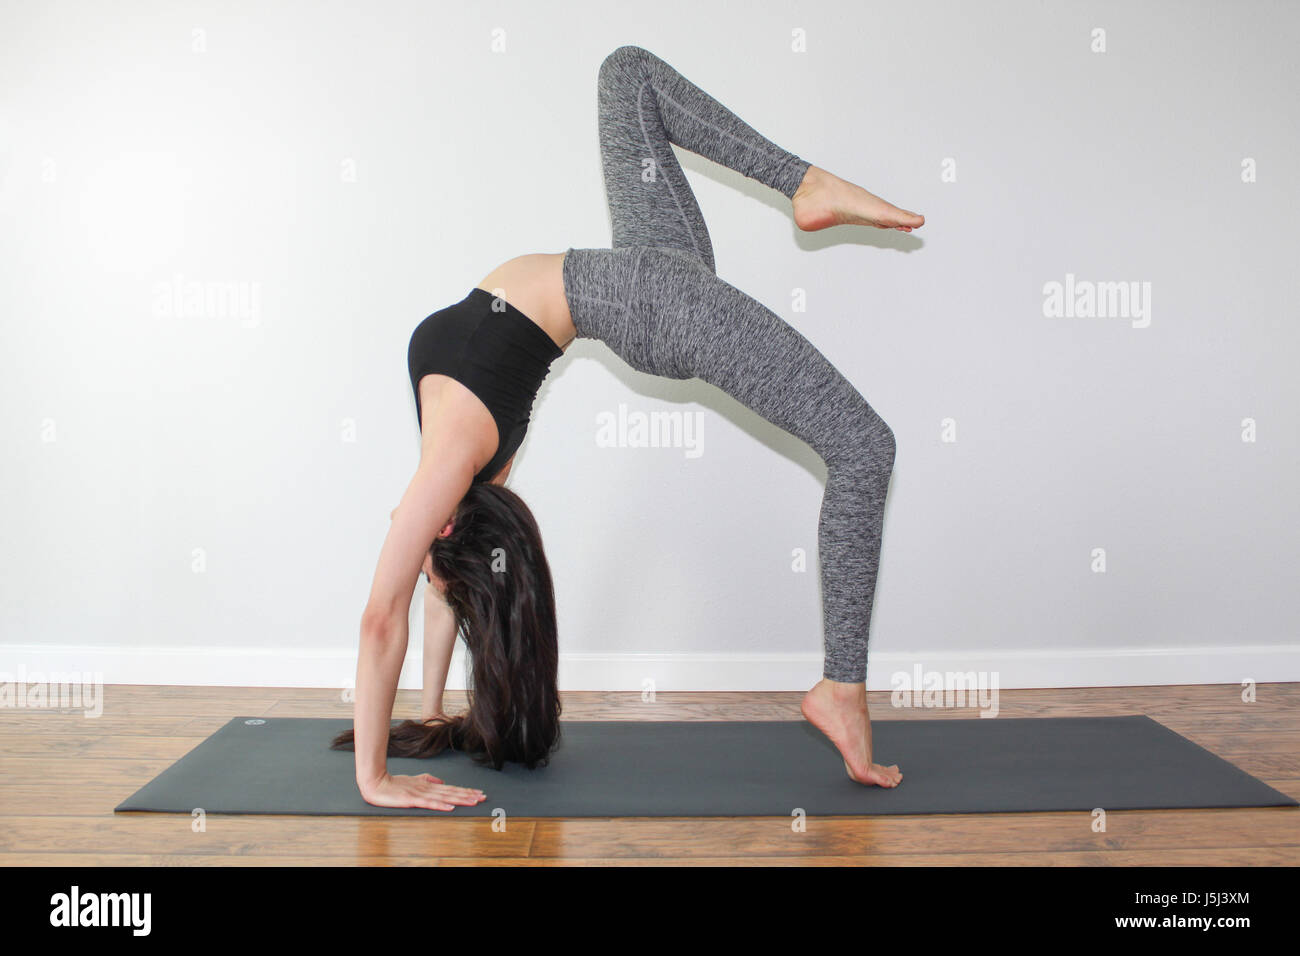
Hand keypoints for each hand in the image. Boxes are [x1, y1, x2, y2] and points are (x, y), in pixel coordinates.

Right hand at [360, 773, 485, 810]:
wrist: (376, 783)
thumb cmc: (394, 784)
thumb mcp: (414, 781)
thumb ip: (428, 780)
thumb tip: (441, 781)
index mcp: (429, 786)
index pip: (451, 789)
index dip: (465, 791)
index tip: (478, 793)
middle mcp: (428, 789)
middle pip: (452, 793)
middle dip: (468, 795)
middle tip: (483, 797)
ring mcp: (421, 794)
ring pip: (445, 797)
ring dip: (460, 800)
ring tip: (473, 801)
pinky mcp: (412, 800)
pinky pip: (429, 803)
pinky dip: (441, 805)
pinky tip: (450, 807)